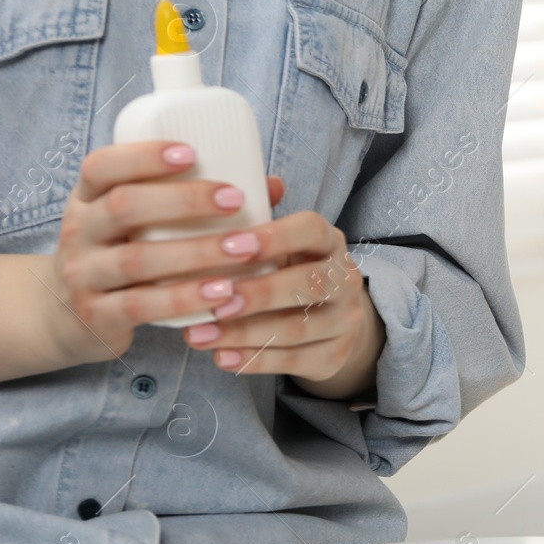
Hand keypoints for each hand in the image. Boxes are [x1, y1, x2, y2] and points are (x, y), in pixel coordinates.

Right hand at [49, 141, 286, 364]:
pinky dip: (185, 299)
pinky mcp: (96, 315)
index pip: (102, 166)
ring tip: (246, 248)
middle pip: (124, 206)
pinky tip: (223, 294)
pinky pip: (141, 306)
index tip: (192, 152)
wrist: (68, 317)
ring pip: (137, 260)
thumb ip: (195, 202)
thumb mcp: (141, 223)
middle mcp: (79, 231)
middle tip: (236, 198)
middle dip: (184, 200)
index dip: (144, 155)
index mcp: (89, 198)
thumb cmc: (124, 254)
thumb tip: (272, 185)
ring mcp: (84, 275)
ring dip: (197, 252)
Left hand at [180, 203, 383, 398]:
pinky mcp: (335, 355)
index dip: (274, 237)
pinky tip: (220, 358)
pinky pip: (294, 361)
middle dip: (258, 293)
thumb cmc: (292, 270)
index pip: (311, 230)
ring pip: (297, 328)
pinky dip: (254, 361)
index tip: (232, 245)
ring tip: (198, 335)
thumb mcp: (282, 242)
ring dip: (244, 333)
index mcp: (329, 241)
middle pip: (308, 284)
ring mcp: (344, 320)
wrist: (335, 321)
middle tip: (213, 298)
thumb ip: (263, 215)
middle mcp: (345, 279)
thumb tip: (263, 182)